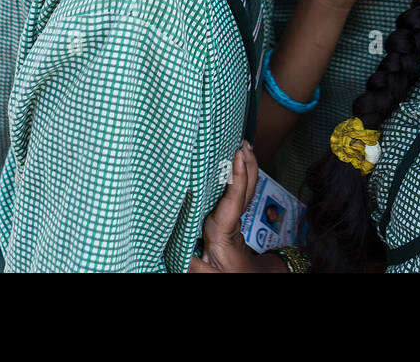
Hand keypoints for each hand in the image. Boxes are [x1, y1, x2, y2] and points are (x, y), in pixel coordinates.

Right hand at [189, 143, 277, 272]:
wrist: (244, 280)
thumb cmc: (226, 276)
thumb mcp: (206, 274)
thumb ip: (189, 261)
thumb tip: (171, 244)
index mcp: (225, 230)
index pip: (234, 199)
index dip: (237, 176)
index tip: (238, 155)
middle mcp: (233, 220)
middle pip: (246, 188)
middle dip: (248, 163)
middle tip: (243, 140)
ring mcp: (234, 218)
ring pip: (244, 189)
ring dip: (246, 166)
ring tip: (242, 144)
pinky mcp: (231, 219)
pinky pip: (237, 193)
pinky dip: (239, 176)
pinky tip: (235, 164)